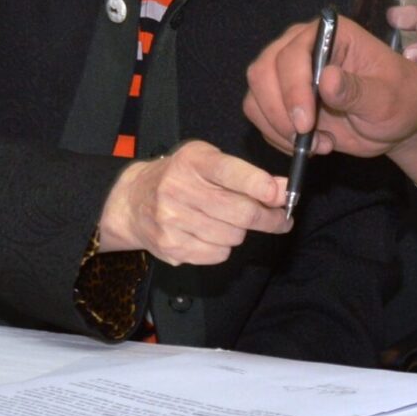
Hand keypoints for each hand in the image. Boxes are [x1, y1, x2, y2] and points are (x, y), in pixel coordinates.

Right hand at [97, 139, 291, 264]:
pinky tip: (212, 234)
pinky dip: (223, 247)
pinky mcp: (170, 246)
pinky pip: (217, 255)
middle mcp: (178, 189)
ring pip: (233, 236)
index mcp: (193, 162)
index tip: (282, 194)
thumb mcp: (208, 161)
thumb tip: (284, 189)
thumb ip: (245, 174)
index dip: (259, 185)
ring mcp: (172, 220)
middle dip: (269, 218)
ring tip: (230, 222)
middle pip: (240, 212)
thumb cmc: (180, 177)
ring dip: (241, 232)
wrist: (132, 200)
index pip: (230, 172)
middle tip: (280, 219)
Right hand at [243, 15, 416, 193]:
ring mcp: (288, 73)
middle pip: (262, 73)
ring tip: (318, 145)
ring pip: (255, 97)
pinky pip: (261, 117)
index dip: (292, 89)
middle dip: (279, 112)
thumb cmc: (401, 101)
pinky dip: (279, 138)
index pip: (291, 53)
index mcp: (329, 33)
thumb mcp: (387, 99)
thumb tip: (327, 78)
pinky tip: (313, 146)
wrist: (400, 122)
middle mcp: (301, 46)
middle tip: (307, 138)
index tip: (306, 123)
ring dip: (279, 128)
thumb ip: (357, 90)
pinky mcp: (283, 100)